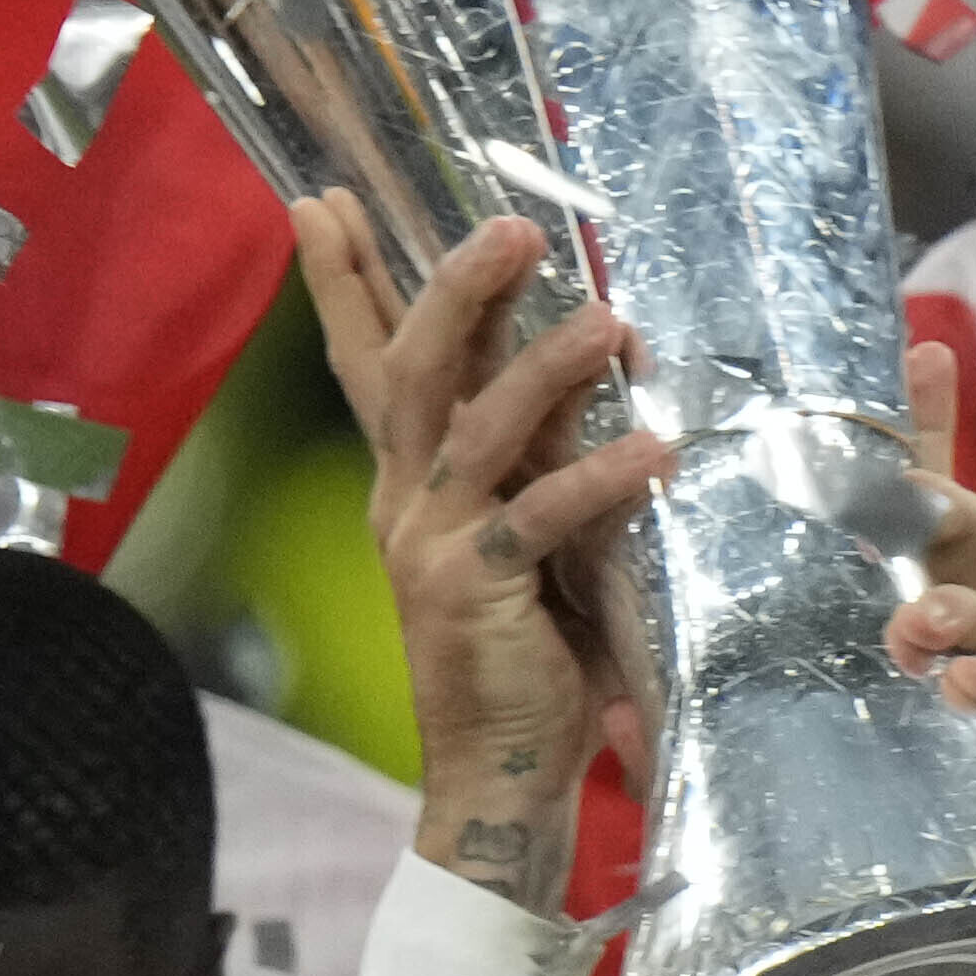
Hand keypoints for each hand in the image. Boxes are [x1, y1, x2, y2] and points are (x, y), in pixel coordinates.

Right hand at [298, 192, 657, 901]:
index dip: (343, 283)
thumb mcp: (531, 530)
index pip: (368, 363)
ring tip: (609, 321)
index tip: (320, 201)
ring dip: (545, 367)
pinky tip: (655, 449)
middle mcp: (404, 502)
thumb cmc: (528, 650)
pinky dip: (601, 477)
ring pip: (478, 430)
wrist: (499, 775)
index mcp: (407, 482)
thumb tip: (587, 355)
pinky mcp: (476, 594)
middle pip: (411, 371)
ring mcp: (431, 547)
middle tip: (510, 228)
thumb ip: (540, 450)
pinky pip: (540, 519)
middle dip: (455, 290)